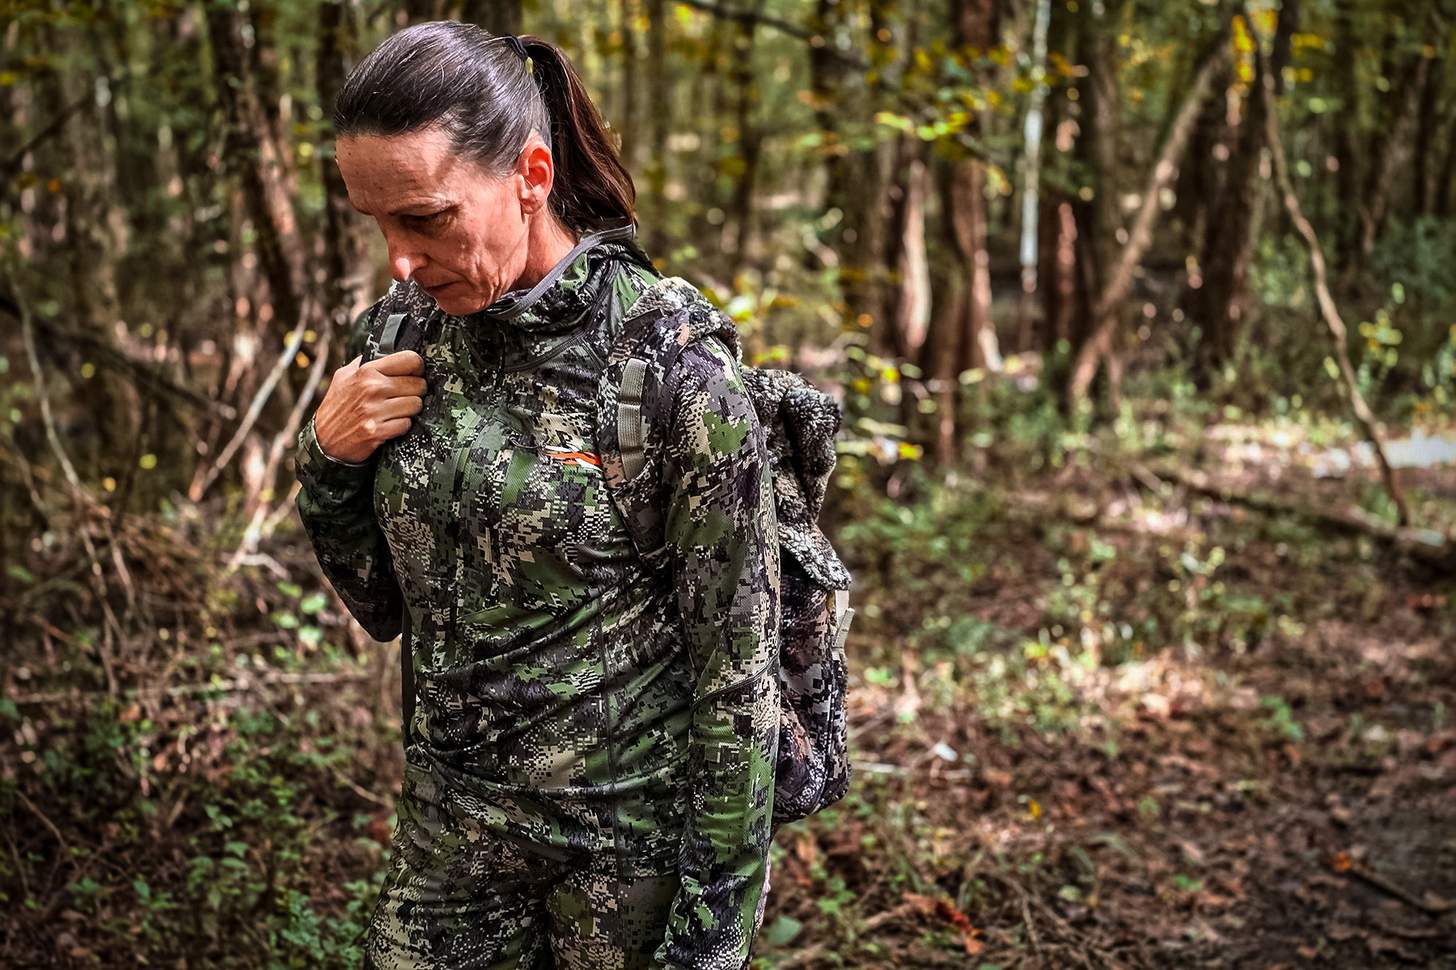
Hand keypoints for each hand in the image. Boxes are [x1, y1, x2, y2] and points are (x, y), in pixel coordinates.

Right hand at [312, 351, 426, 463]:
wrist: (323, 439)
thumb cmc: (336, 406)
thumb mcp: (344, 376)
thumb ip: (364, 363)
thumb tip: (386, 352)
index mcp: (366, 371)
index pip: (410, 360)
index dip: (417, 367)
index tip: (415, 374)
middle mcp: (372, 388)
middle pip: (418, 384)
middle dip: (415, 391)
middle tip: (404, 396)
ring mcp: (375, 411)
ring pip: (416, 405)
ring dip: (410, 410)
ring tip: (396, 410)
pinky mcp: (378, 431)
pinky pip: (407, 424)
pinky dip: (402, 425)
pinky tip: (390, 423)